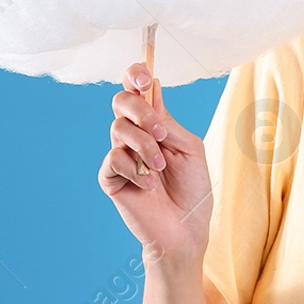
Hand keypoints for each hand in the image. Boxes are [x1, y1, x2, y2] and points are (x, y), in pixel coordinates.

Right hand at [100, 63, 213, 261]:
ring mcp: (121, 156)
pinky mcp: (110, 178)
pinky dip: (134, 170)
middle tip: (160, 131)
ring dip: (144, 145)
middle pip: (120, 101)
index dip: (134, 75)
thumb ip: (168, 121)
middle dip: (140, 111)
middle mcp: (134, 135)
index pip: (135, 89)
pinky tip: (148, 186)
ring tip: (159, 167)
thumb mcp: (189, 148)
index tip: (142, 77)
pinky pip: (112, 159)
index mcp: (154, 123)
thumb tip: (152, 88)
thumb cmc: (193, 188)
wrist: (186, 228)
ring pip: (118, 129)